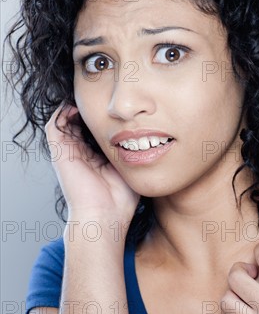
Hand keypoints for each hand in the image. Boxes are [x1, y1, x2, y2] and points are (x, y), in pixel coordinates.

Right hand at [45, 103, 139, 221]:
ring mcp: (67, 153)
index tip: (116, 106)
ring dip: (75, 107)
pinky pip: (54, 124)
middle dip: (88, 108)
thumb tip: (149, 138)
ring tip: (89, 98)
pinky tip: (78, 106)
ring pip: (64, 120)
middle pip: (78, 122)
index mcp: (93, 157)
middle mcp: (78, 153)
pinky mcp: (59, 152)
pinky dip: (63, 112)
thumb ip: (134, 154)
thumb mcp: (130, 169)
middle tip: (102, 96)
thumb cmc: (120, 200)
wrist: (104, 216)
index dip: (102, 116)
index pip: (93, 130)